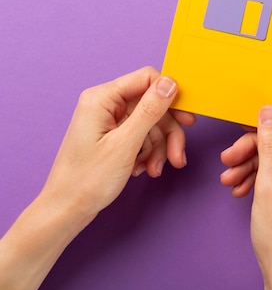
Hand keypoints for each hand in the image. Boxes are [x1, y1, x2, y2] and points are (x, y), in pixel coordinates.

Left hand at [0, 67, 195, 289]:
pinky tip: (143, 168)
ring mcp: (108, 120)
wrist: (66, 210)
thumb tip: (170, 83)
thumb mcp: (125, 144)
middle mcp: (105, 104)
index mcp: (102, 98)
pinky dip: (148, 152)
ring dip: (159, 147)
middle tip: (177, 156)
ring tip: (155, 169)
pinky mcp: (112, 135)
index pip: (148, 79)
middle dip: (168, 132)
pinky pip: (142, 135)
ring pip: (151, 123)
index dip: (171, 97)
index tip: (187, 120)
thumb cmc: (87, 180)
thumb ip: (149, 111)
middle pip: (153, 105)